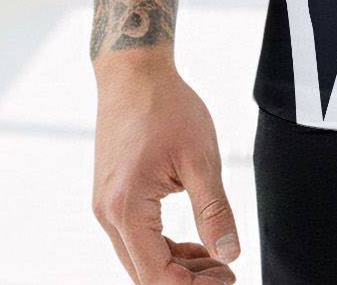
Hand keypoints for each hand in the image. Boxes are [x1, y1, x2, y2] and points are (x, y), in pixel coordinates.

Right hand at [91, 53, 241, 283]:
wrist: (134, 73)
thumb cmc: (167, 107)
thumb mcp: (201, 158)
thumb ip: (214, 210)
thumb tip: (230, 254)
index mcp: (126, 209)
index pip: (155, 276)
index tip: (228, 279)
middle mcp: (108, 214)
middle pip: (144, 274)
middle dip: (187, 281)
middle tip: (227, 275)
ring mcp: (106, 206)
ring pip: (139, 258)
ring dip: (177, 266)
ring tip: (217, 261)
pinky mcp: (111, 196)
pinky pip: (135, 237)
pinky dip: (164, 247)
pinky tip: (195, 245)